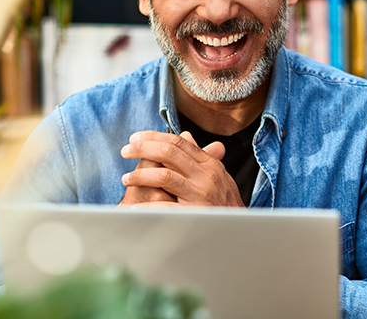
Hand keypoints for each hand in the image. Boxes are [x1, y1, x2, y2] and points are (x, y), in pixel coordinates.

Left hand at [119, 130, 243, 207]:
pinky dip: (147, 208)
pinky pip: (166, 207)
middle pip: (169, 153)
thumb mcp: (217, 175)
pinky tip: (134, 209)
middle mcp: (206, 176)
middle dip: (143, 149)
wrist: (241, 230)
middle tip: (125, 151)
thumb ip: (200, 156)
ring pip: (165, 176)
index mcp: (209, 164)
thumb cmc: (225, 203)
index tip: (135, 138)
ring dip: (140, 176)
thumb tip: (185, 136)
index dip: (154, 137)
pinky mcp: (195, 214)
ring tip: (126, 179)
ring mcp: (201, 195)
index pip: (179, 142)